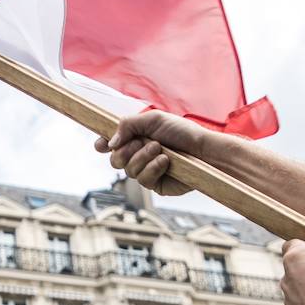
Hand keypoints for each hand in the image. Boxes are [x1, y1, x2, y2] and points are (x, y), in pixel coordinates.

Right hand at [94, 111, 208, 195]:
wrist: (202, 150)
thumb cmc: (181, 132)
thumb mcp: (153, 120)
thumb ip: (127, 125)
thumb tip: (109, 143)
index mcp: (135, 138)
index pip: (110, 144)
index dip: (102, 144)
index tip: (102, 144)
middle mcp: (138, 155)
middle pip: (115, 160)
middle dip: (128, 151)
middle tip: (146, 143)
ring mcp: (145, 171)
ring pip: (128, 170)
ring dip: (144, 157)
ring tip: (161, 150)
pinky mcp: (155, 184)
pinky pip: (143, 180)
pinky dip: (153, 168)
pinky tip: (165, 162)